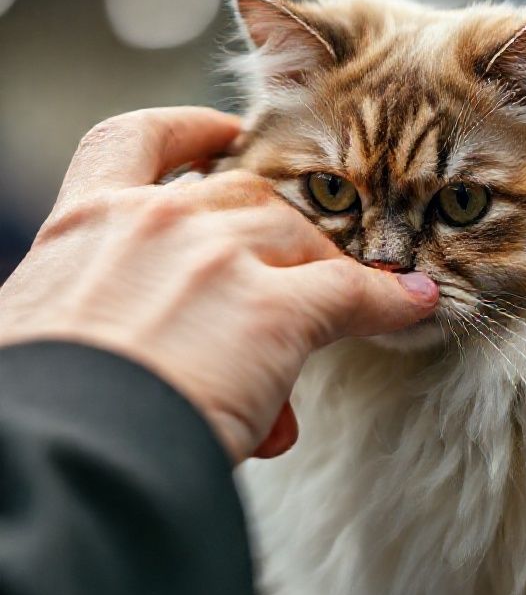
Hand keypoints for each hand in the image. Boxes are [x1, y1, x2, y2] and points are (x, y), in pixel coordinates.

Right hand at [0, 107, 438, 462]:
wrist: (54, 463)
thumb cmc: (42, 412)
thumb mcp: (50, 332)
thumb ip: (107, 308)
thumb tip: (156, 351)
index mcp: (86, 223)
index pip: (137, 141)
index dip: (188, 131)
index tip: (220, 133)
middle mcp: (156, 221)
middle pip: (250, 197)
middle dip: (282, 232)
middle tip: (300, 271)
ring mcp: (217, 259)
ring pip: (302, 237)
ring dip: (325, 270)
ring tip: (349, 305)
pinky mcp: (274, 310)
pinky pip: (352, 291)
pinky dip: (387, 300)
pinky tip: (414, 305)